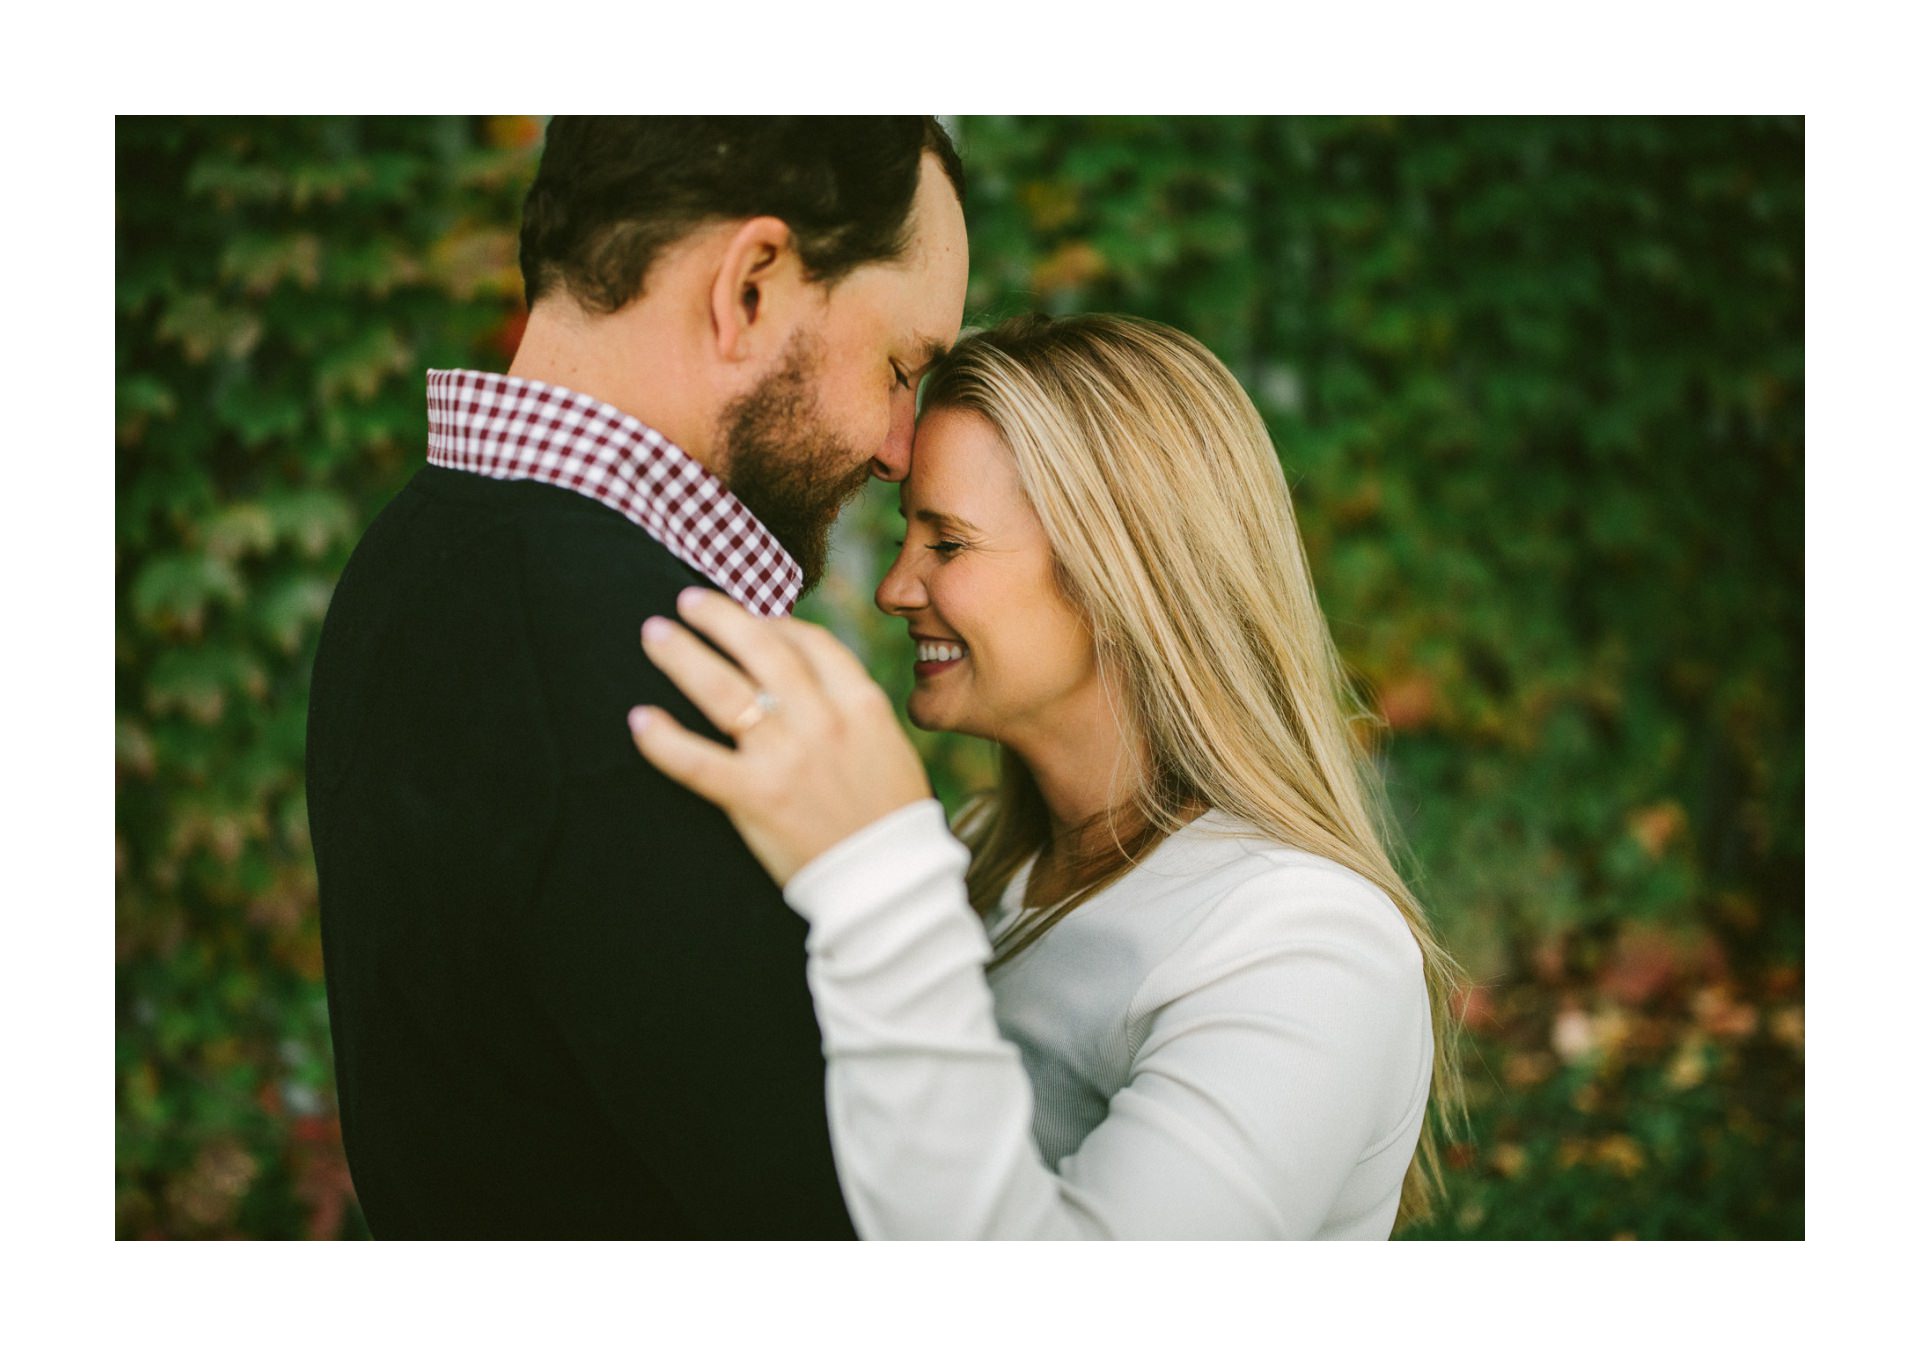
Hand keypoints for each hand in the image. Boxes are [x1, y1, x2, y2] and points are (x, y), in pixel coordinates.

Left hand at [628, 587, 932, 886]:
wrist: (888, 881)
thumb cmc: (891, 815)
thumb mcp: (888, 744)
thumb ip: (850, 707)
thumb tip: (810, 675)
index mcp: (860, 704)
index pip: (810, 642)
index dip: (774, 622)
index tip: (751, 621)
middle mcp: (821, 721)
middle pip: (761, 648)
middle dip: (719, 617)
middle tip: (687, 601)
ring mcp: (785, 758)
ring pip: (723, 690)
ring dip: (683, 656)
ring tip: (655, 634)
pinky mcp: (754, 797)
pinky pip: (697, 761)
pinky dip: (663, 740)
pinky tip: (640, 720)